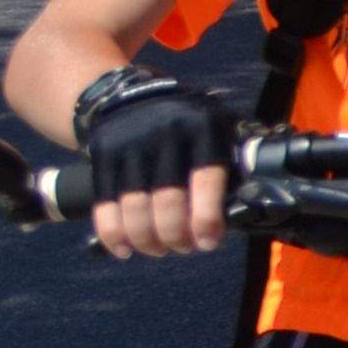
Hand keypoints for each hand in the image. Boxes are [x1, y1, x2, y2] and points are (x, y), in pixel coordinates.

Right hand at [80, 76, 235, 259]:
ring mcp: (129, 144)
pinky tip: (125, 250)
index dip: (206, 218)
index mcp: (203, 128)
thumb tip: (245, 212)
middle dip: (176, 235)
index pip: (207, 179)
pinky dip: (113, 234)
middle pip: (168, 200)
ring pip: (134, 208)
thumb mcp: (217, 129)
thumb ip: (231, 164)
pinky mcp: (102, 156)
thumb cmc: (188, 126)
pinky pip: (105, 205)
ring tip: (159, 249)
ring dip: (147, 240)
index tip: (208, 242)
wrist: (132, 97)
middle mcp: (165, 134)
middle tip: (184, 247)